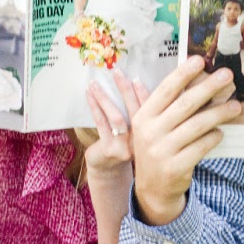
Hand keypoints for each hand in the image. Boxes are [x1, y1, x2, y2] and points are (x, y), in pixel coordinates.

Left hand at [84, 72, 147, 188]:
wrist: (109, 170)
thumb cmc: (122, 144)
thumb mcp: (135, 131)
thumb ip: (141, 113)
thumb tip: (135, 82)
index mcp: (154, 134)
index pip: (152, 110)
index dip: (145, 93)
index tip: (136, 78)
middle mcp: (142, 142)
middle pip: (136, 111)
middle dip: (125, 90)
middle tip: (117, 73)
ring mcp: (125, 148)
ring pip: (117, 117)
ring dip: (105, 98)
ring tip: (95, 83)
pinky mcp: (109, 150)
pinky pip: (101, 124)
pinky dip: (95, 107)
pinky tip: (89, 95)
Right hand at [130, 55, 239, 224]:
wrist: (153, 190)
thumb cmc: (158, 149)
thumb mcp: (152, 127)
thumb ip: (167, 104)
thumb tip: (191, 77)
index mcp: (143, 117)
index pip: (165, 90)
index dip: (183, 74)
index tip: (200, 60)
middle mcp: (150, 132)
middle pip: (185, 105)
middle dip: (208, 87)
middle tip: (227, 75)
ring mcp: (162, 151)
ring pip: (197, 125)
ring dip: (219, 113)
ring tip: (235, 105)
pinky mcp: (176, 167)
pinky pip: (201, 146)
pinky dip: (213, 137)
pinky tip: (221, 132)